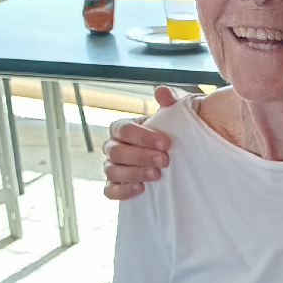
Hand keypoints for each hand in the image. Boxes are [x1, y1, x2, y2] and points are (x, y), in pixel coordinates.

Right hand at [102, 85, 177, 199]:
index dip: (143, 136)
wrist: (172, 160)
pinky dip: (123, 190)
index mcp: (122, 129)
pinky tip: (140, 188)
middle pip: (116, 151)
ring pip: (112, 171)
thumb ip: (168, 105)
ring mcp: (112, 168)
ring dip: (134, 173)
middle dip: (141, 156)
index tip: (166, 143)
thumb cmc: (167, 139)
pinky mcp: (115, 187)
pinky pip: (110, 191)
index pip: (123, 129)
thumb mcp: (172, 120)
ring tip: (156, 175)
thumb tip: (161, 91)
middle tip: (164, 160)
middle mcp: (113, 147)